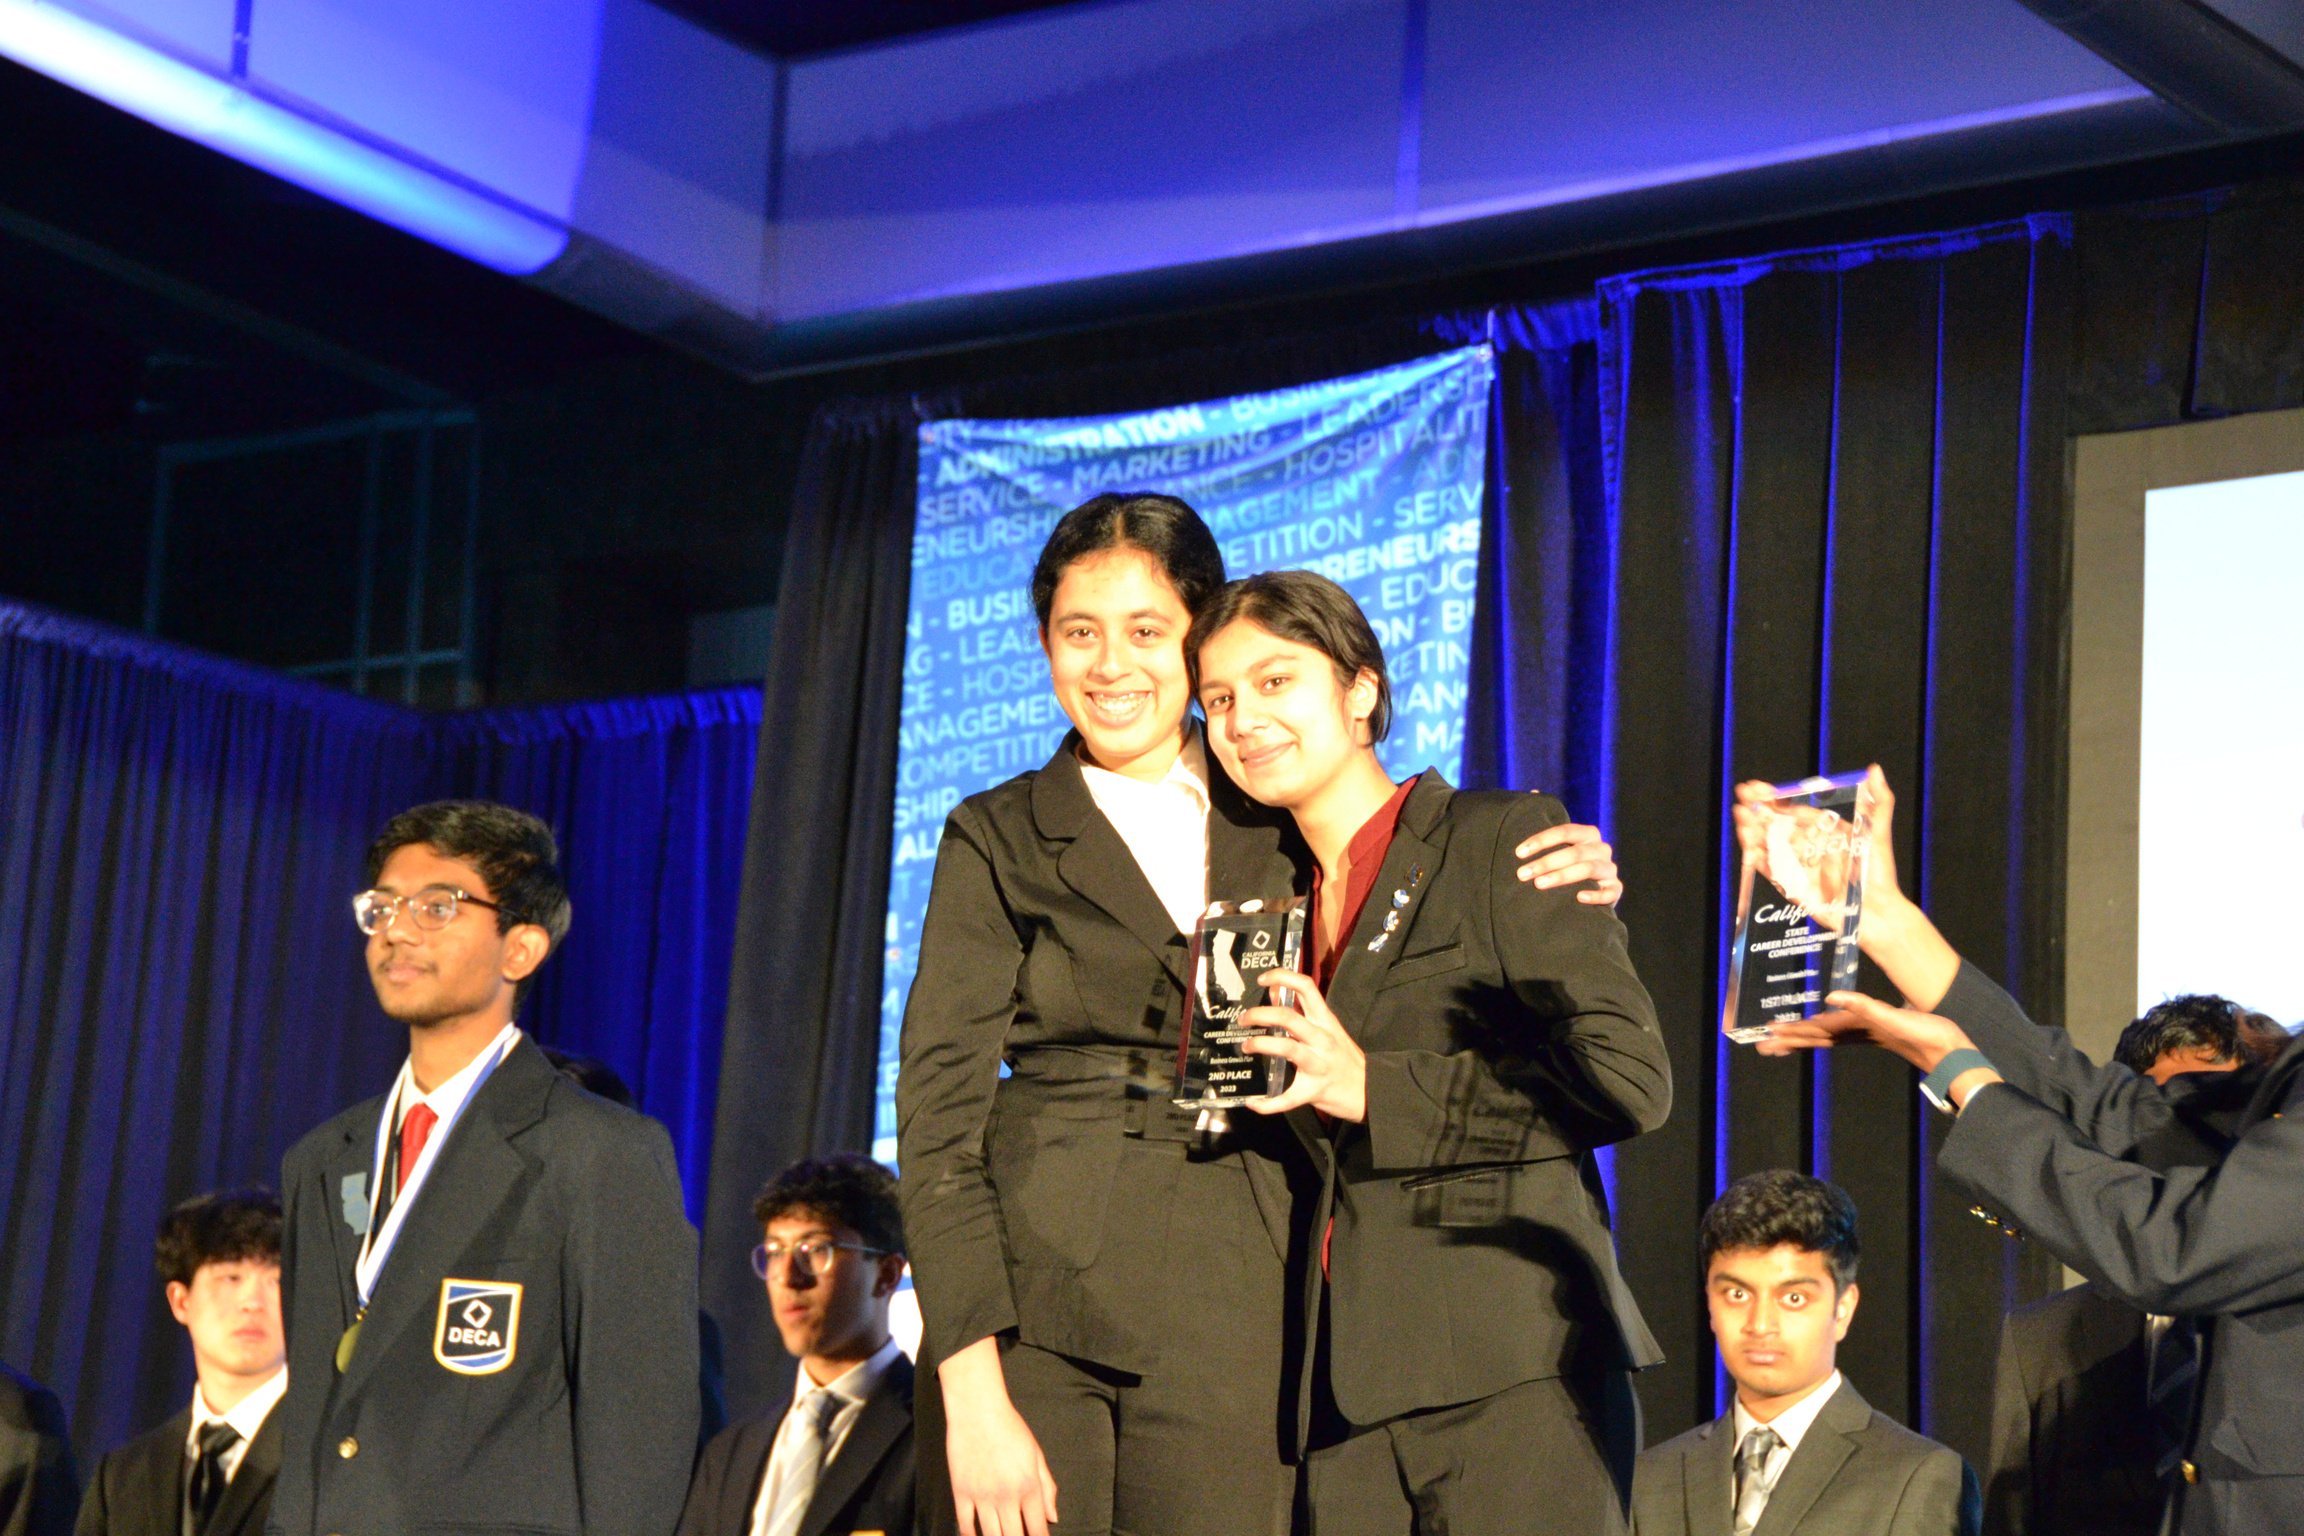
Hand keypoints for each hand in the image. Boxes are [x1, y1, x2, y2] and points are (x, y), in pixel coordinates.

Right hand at [939, 1339, 1059, 1535]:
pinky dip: (971, 1535)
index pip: (1038, 1529)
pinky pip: (965, 1525)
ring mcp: (982, 1496)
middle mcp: (1007, 1496)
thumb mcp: (1036, 1454)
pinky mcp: (961, 1492)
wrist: (977, 1410)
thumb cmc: (1010, 1428)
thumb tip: (1052, 1517)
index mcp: (1029, 1487)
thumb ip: (1047, 1487)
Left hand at [1238, 969, 1366, 1121]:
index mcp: (1326, 1022)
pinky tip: (1254, 1103)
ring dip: (1260, 1044)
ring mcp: (1318, 1064)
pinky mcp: (1313, 1090)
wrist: (1371, 1091)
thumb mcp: (1329, 1030)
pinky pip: (1287, 1098)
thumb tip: (1276, 994)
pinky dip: (1267, 1103)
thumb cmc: (1346, 1058)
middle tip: (1244, 1019)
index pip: (1306, 988)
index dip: (1283, 977)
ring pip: (1286, 1048)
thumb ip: (1305, 1015)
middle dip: (1261, 1014)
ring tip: (1246, 1045)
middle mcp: (1322, 1039)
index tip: (1263, 979)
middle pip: (1288, 1017)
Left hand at [1515, 819, 1621, 905]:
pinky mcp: (1615, 890)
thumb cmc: (1566, 862)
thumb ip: (1546, 819)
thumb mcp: (1558, 842)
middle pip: (1575, 852)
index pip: (1565, 831)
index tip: (1519, 853)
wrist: (1589, 888)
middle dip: (1546, 862)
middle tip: (1522, 874)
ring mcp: (1610, 870)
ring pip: (1589, 869)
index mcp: (1588, 834)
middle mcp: (1601, 849)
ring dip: (1562, 876)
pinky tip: (1578, 897)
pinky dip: (1595, 895)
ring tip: (1538, 884)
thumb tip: (1533, 791)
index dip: (1541, 840)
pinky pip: (1610, 892)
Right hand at [1731, 765, 1903, 915]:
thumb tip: (1874, 770)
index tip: (1759, 787)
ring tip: (1740, 815)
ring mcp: (1798, 866)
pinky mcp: (1792, 886)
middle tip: (1742, 795)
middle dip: (1758, 810)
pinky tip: (1748, 845)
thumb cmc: (1880, 874)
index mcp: (1823, 832)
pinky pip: (1770, 870)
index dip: (1776, 798)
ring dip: (1752, 830)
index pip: (1794, 811)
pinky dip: (1756, 859)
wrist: (1878, 912)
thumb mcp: (1878, 832)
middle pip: (1776, 825)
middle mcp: (1808, 847)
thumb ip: (1878, 802)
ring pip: (1768, 845)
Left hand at [1755, 990, 1974, 1074]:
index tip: (1768, 1033)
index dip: (1792, 1031)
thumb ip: (1863, 1007)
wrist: (1953, 1053)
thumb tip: (1830, 998)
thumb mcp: (1893, 1017)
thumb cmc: (1927, 1037)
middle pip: (1815, 1038)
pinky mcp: (1879, 1032)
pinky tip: (1823, 1027)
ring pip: (1826, 1037)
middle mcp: (1858, 1034)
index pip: (1817, 1031)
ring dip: (1803, 1038)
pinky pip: (1844, 1032)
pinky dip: (1828, 1030)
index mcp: (1858, 1030)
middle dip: (1788, 1040)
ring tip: (1781, 1042)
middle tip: (1761, 1045)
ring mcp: (1867, 1035)